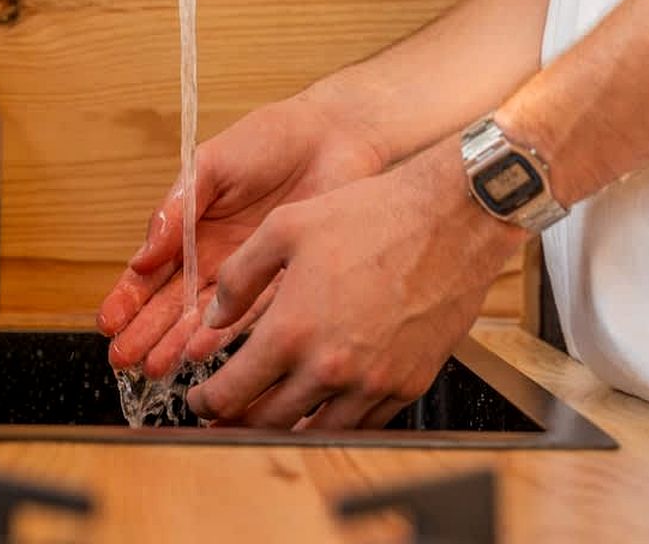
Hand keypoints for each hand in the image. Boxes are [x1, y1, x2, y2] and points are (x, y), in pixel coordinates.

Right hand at [97, 90, 389, 375]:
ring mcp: (248, 275)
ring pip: (205, 318)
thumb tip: (142, 256)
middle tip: (121, 359)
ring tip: (153, 367)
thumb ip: (176, 210)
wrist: (333, 138)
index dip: (128, 297)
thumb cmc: (268, 142)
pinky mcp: (283, 283)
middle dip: (145, 332)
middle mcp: (216, 259)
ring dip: (177, 343)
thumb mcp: (210, 166)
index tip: (106, 321)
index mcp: (191, 229)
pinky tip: (200, 353)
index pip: (151, 271)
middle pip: (172, 304)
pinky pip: (250, 315)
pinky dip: (225, 334)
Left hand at [184, 136, 527, 429]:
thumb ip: (240, 276)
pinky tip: (322, 411)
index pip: (233, 391)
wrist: (450, 219)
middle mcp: (331, 366)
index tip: (198, 401)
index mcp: (292, 330)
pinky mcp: (409, 383)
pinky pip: (365, 425)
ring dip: (285, 431)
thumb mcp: (285, 228)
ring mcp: (374, 382)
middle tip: (223, 419)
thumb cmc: (372, 215)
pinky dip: (336, 424)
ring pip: (316, 431)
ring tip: (267, 421)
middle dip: (237, 423)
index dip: (206, 403)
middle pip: (268, 421)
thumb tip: (213, 315)